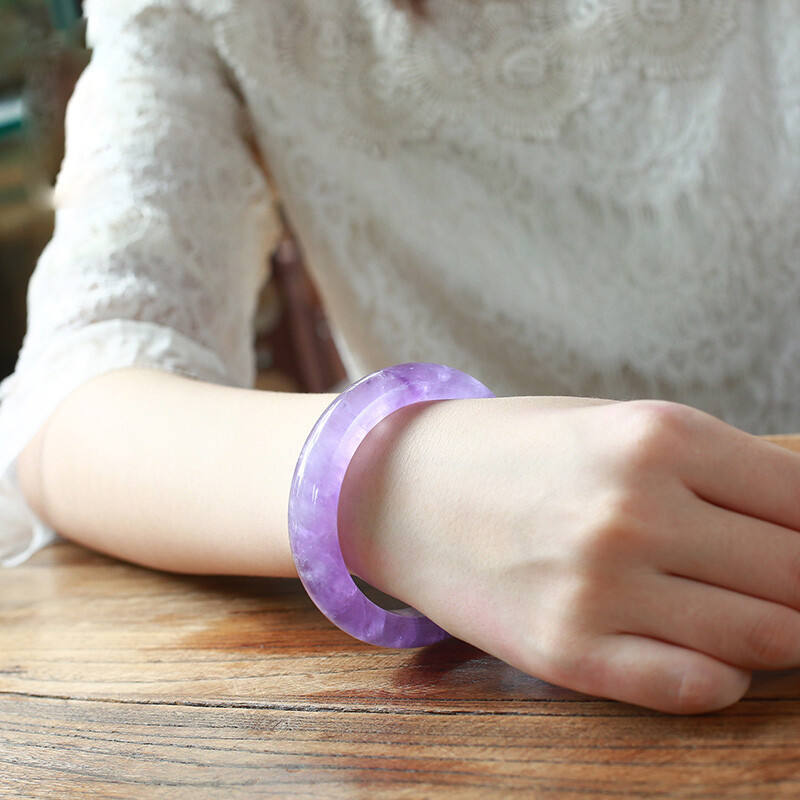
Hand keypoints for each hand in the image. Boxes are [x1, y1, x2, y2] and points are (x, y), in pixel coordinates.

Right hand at [339, 395, 799, 713]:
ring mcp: (599, 586)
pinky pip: (694, 686)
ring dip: (778, 633)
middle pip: (796, 574)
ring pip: (763, 636)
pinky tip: (708, 653)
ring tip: (756, 614)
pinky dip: (722, 677)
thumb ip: (712, 472)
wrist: (403, 486)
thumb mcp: (615, 426)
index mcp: (655, 436)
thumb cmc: (516, 450)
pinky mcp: (567, 651)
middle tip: (783, 583)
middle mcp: (634, 510)